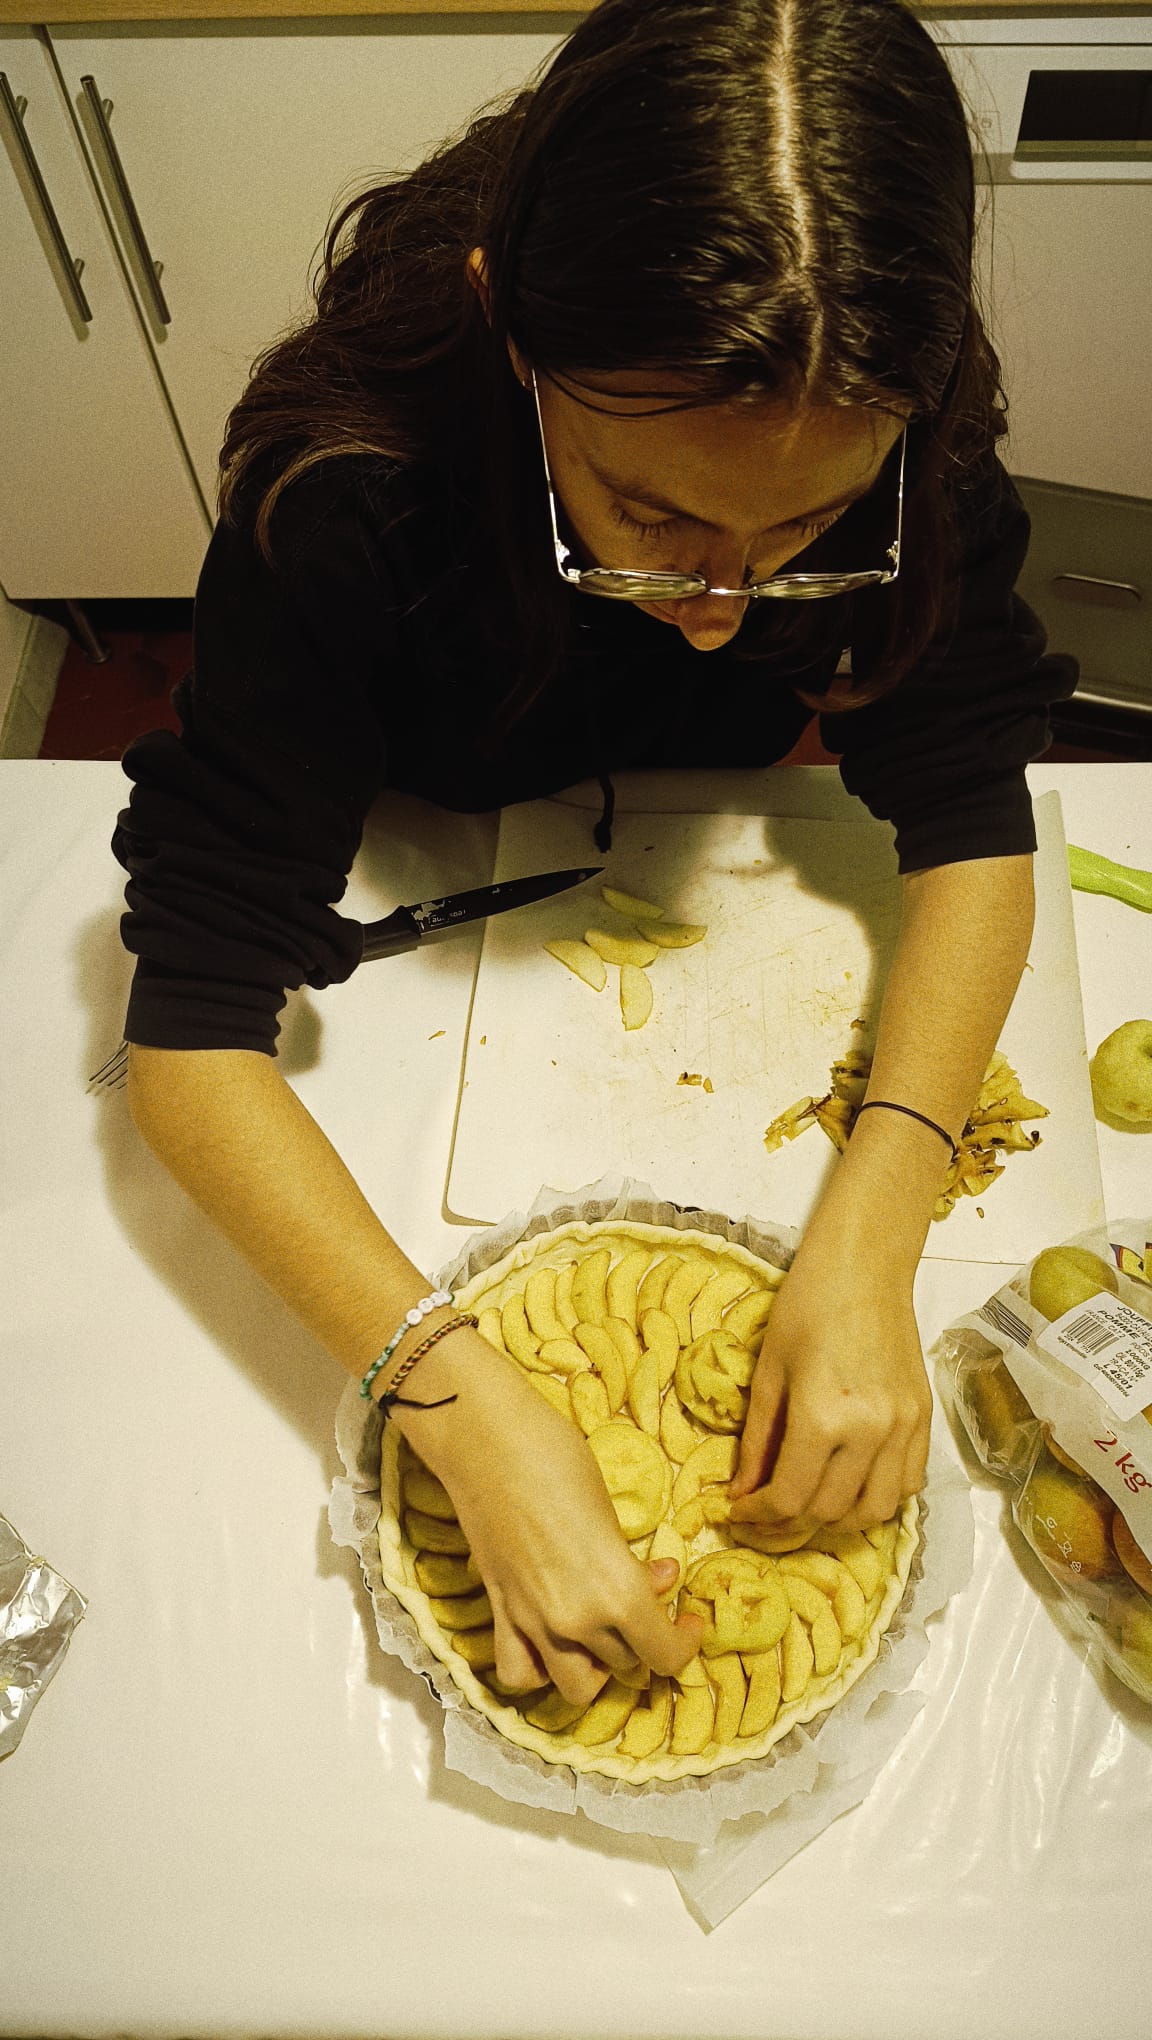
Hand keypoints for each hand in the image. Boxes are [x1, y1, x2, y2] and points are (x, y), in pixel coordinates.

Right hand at [396, 1329, 701, 1706]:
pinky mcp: (498, 1611)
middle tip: (644, 1600)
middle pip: (624, 1665)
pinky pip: (518, 1671)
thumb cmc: (558, 1457)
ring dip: (596, 1666)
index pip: (664, 1656)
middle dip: (642, 1640)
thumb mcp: (610, 1511)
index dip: (683, 1644)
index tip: (687, 1621)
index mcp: (617, 1592)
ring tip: (602, 1633)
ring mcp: (532, 1621)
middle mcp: (576, 1620)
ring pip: (576, 1685)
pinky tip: (550, 1645)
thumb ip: (631, 1560)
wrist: (487, 1439)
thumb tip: (659, 1579)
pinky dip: (538, 1669)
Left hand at [727, 1253, 931, 1532]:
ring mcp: (904, 1429)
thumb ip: (757, 1440)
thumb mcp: (769, 1373)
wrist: (864, 1267)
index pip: (789, 1497)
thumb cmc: (806, 1306)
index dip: (758, 1515)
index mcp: (823, 1417)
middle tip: (766, 1511)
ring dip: (838, 1520)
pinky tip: (852, 1484)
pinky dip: (879, 1497)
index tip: (738, 1511)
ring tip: (809, 1505)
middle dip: (790, 1521)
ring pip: (875, 1510)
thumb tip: (741, 1492)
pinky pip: (909, 1485)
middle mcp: (870, 1432)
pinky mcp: (924, 1420)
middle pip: (830, 1512)